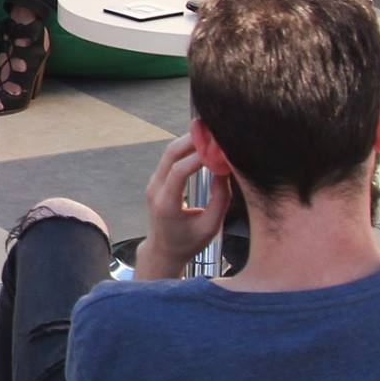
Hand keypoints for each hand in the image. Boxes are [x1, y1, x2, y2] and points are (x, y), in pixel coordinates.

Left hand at [137, 134, 231, 279]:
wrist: (163, 250)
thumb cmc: (188, 242)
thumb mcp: (210, 227)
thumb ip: (220, 200)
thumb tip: (226, 170)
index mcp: (167, 204)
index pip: (179, 172)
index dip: (198, 157)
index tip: (218, 150)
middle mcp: (156, 189)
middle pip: (170, 155)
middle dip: (192, 140)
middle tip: (213, 131)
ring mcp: (153, 183)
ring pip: (169, 153)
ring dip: (189, 141)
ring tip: (210, 134)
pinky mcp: (157, 180)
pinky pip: (170, 158)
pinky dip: (186, 149)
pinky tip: (202, 144)